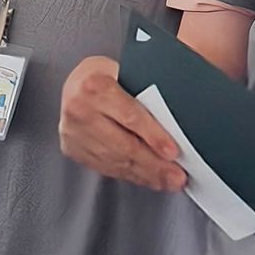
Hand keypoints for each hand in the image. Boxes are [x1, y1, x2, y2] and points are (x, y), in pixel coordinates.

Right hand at [57, 56, 187, 192]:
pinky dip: (131, 175)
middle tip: (177, 176)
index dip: (153, 136)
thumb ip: (148, 93)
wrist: (76, 85)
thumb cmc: (110, 77)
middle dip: (154, 165)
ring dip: (145, 175)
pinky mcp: (73, 149)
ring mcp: (73, 132)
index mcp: (95, 85)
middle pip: (123, 145)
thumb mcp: (128, 74)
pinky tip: (148, 178)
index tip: (173, 152)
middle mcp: (79, 109)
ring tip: (168, 180)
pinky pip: (106, 168)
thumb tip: (181, 120)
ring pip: (115, 161)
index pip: (129, 116)